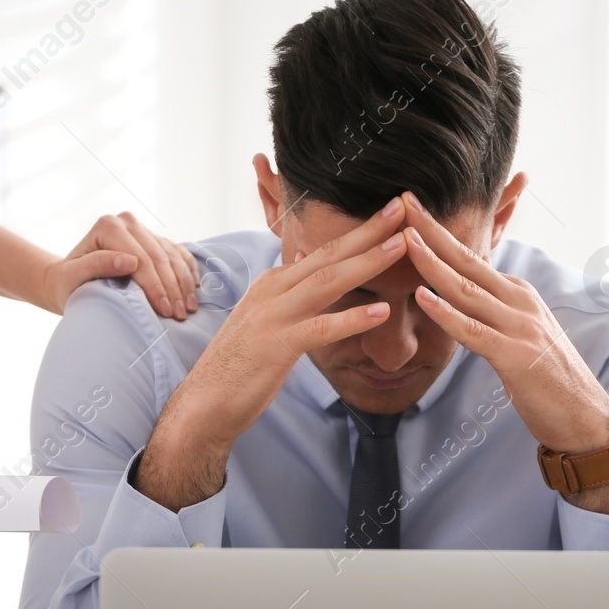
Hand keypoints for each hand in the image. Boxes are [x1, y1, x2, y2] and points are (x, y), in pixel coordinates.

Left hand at [45, 212, 200, 319]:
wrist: (69, 278)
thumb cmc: (68, 282)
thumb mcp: (73, 277)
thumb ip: (97, 265)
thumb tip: (130, 261)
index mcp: (108, 226)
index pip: (141, 259)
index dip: (155, 287)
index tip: (164, 311)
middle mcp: (127, 222)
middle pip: (160, 258)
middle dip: (172, 288)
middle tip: (181, 315)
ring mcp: (142, 229)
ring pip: (172, 256)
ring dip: (183, 283)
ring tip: (189, 308)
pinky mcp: (153, 238)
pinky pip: (178, 253)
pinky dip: (188, 271)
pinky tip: (194, 288)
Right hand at [135, 199, 409, 509]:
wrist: (205, 402)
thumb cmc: (239, 364)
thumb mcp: (266, 318)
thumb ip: (288, 293)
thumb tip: (304, 264)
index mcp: (274, 282)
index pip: (322, 250)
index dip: (358, 231)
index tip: (389, 212)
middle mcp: (273, 290)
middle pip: (329, 254)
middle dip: (368, 230)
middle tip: (403, 206)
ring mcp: (273, 316)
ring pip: (328, 282)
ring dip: (367, 262)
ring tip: (401, 245)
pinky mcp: (277, 346)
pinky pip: (320, 329)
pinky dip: (351, 319)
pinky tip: (382, 313)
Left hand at [400, 193, 608, 521]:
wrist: (586, 418)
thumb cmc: (549, 381)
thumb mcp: (520, 335)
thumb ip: (493, 313)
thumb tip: (463, 295)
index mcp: (518, 294)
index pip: (473, 257)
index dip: (441, 234)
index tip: (413, 210)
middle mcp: (519, 301)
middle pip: (467, 260)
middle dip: (433, 230)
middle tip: (404, 201)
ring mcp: (519, 326)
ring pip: (466, 289)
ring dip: (432, 263)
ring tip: (404, 239)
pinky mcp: (515, 356)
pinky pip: (473, 331)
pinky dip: (445, 312)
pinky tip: (422, 297)